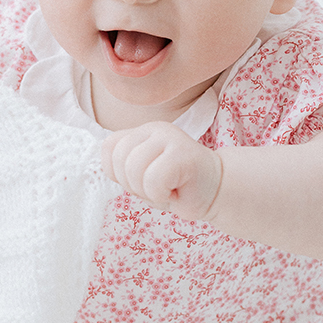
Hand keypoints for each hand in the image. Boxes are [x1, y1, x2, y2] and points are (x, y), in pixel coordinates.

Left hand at [101, 122, 221, 221]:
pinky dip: (161, 194)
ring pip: (134, 169)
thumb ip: (123, 166)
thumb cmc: (177, 187)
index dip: (117, 172)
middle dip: (132, 184)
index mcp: (141, 132)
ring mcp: (169, 137)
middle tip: (156, 187)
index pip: (108, 148)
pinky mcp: (182, 152)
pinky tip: (177, 190)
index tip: (141, 180)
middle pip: (119, 158)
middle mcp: (153, 129)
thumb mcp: (142, 176)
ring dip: (148, 190)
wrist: (216, 192)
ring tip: (167, 188)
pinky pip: (153, 179)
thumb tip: (107, 167)